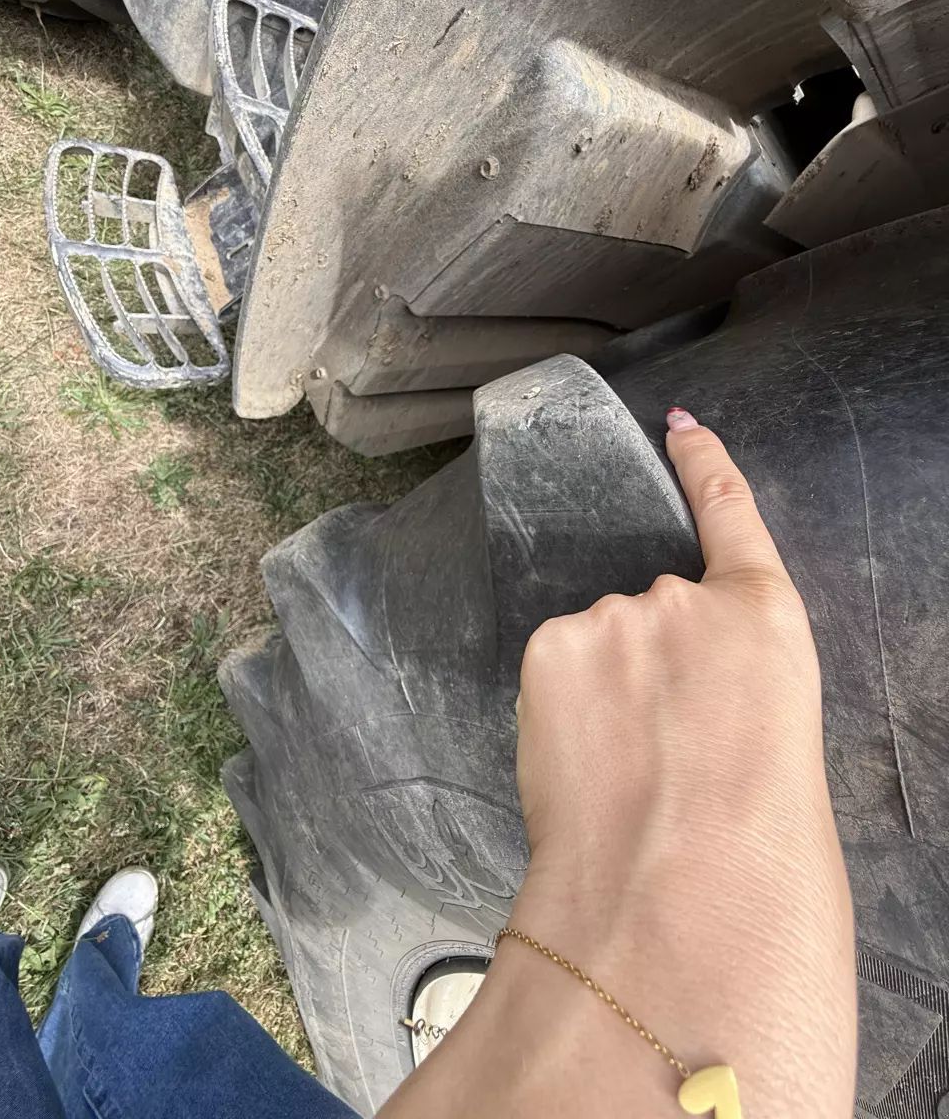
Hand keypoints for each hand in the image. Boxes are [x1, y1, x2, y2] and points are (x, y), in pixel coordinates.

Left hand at [510, 408, 855, 1116]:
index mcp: (765, 620)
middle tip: (655, 752)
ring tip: (622, 774)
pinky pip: (556, 671)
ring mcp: (611, 617)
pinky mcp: (549, 648)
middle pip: (649, 614)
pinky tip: (581, 762)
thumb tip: (694, 712)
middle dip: (644, 667)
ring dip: (600, 692)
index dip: (703, 464)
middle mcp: (683, 597)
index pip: (729, 512)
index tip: (678, 426)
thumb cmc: (758, 852)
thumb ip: (734, 694)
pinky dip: (562, 707)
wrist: (675, 901)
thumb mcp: (779, 750)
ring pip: (596, 646)